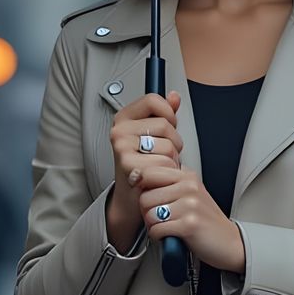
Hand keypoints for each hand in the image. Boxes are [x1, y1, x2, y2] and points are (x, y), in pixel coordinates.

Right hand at [108, 89, 184, 230]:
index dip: (168, 114)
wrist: (132, 198)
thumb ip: (165, 114)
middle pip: (165, 124)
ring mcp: (122, 147)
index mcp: (124, 118)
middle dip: (174, 142)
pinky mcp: (128, 165)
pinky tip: (159, 176)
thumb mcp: (155, 135)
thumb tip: (174, 96)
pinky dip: (168, 172)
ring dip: (172, 160)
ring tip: (161, 166)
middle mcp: (119, 130)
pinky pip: (163, 162)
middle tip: (162, 155)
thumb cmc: (145, 165)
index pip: (153, 100)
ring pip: (167, 145)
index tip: (166, 128)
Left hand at [134, 163, 246, 273]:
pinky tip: (170, 236)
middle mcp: (189, 187)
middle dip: (147, 212)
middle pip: (145, 197)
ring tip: (166, 227)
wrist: (230, 243)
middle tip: (159, 219)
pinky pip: (157, 230)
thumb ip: (169, 183)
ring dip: (153, 226)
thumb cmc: (206, 220)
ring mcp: (190, 205)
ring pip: (149, 214)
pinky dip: (159, 237)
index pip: (149, 172)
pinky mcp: (189, 225)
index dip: (142, 188)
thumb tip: (137, 177)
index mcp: (188, 176)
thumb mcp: (190, 194)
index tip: (149, 199)